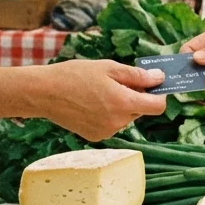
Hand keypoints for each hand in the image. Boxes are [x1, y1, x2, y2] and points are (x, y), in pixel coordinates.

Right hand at [42, 60, 167, 141]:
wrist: (44, 93)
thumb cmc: (75, 75)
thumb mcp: (109, 68)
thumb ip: (137, 75)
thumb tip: (159, 79)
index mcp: (123, 103)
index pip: (157, 106)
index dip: (159, 94)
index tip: (154, 84)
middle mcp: (118, 122)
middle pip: (141, 110)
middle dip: (136, 96)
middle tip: (119, 81)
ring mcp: (106, 131)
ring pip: (126, 117)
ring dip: (122, 105)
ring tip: (100, 91)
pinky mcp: (96, 137)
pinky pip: (112, 124)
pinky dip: (109, 114)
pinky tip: (92, 104)